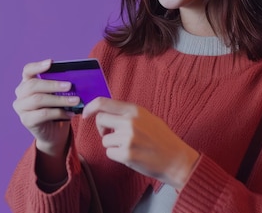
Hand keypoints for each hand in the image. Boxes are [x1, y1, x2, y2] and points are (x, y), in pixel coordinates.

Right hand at [13, 59, 78, 156]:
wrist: (54, 131)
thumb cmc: (57, 108)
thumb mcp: (59, 94)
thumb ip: (61, 85)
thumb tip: (76, 78)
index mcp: (27, 82)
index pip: (28, 70)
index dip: (38, 66)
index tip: (51, 62)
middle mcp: (20, 93)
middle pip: (33, 85)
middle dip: (53, 84)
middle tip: (70, 85)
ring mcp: (21, 107)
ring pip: (38, 100)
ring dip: (59, 99)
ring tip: (75, 100)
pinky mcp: (26, 120)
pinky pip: (43, 114)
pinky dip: (59, 113)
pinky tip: (70, 113)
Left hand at [82, 98, 198, 189]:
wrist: (176, 159)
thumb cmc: (162, 139)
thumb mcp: (147, 118)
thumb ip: (128, 114)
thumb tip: (107, 111)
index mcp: (135, 110)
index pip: (103, 102)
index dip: (90, 107)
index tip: (85, 114)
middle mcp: (130, 121)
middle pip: (100, 120)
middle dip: (101, 128)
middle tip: (110, 134)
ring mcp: (128, 138)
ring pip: (105, 140)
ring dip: (113, 145)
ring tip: (130, 147)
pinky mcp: (127, 154)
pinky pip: (109, 153)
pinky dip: (117, 156)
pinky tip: (131, 156)